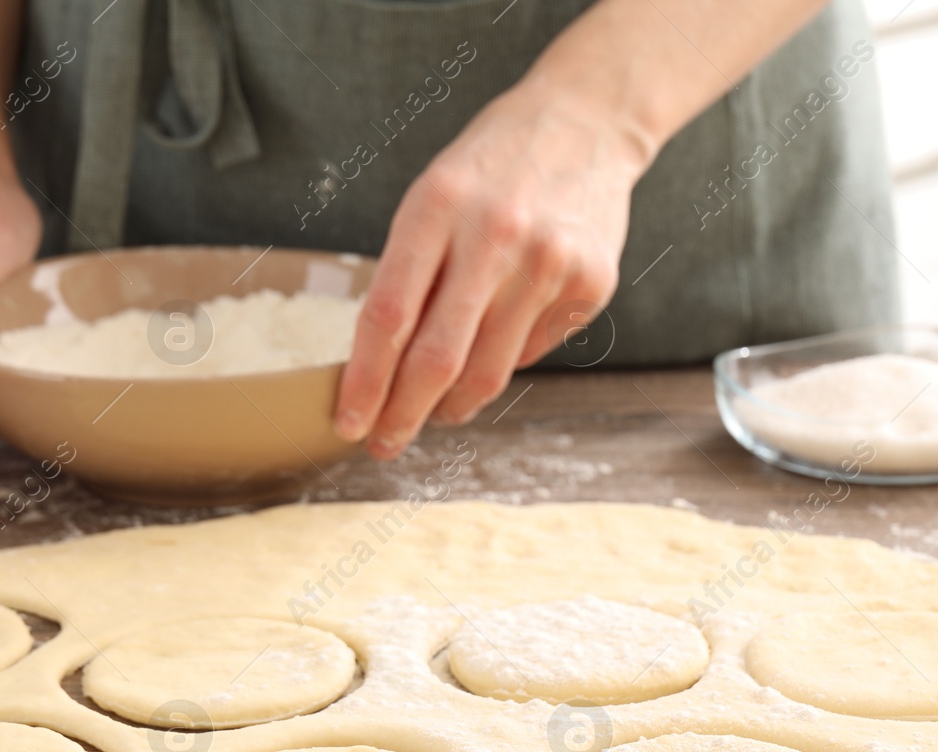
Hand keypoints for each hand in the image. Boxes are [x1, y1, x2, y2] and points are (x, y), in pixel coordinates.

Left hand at [335, 84, 652, 458]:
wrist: (585, 122)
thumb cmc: (490, 170)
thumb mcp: (432, 198)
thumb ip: (408, 275)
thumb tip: (378, 371)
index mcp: (438, 205)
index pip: (388, 316)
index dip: (364, 381)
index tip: (347, 421)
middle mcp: (496, 235)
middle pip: (436, 358)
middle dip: (402, 415)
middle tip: (383, 444)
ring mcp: (550, 262)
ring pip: (487, 372)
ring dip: (450, 407)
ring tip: (433, 414)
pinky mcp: (589, 284)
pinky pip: (528, 353)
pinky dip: (500, 363)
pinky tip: (494, 342)